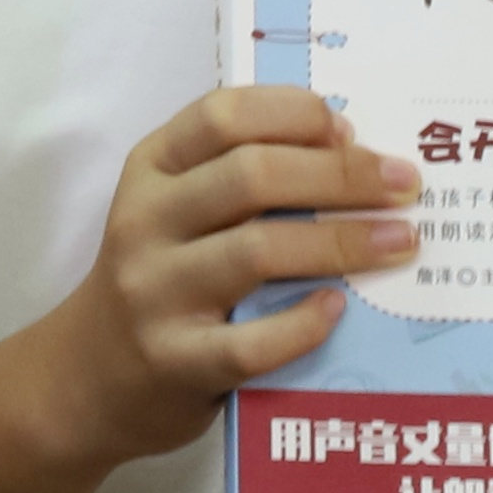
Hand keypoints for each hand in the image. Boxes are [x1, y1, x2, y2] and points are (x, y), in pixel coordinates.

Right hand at [32, 86, 416, 465]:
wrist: (87, 377)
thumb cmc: (157, 281)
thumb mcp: (173, 211)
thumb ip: (238, 179)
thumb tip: (350, 151)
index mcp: (151, 170)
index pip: (222, 116)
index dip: (294, 114)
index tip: (352, 131)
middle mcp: (145, 222)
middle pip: (252, 176)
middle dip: (341, 175)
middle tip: (405, 186)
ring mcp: (155, 293)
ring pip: (257, 250)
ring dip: (343, 242)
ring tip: (401, 242)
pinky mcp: (175, 361)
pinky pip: (251, 342)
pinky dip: (303, 324)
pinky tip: (338, 309)